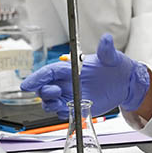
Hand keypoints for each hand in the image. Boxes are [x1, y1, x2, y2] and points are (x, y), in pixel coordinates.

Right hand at [20, 33, 149, 119]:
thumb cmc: (115, 66)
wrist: (125, 83)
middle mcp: (67, 82)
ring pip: (50, 102)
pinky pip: (62, 112)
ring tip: (60, 103)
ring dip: (50, 104)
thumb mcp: (111, 57)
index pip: (48, 72)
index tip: (26, 85)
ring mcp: (70, 95)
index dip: (36, 78)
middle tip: (55, 92)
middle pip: (45, 88)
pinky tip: (69, 110)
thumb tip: (107, 39)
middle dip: (44, 92)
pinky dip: (62, 113)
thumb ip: (106, 50)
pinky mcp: (77, 106)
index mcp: (70, 68)